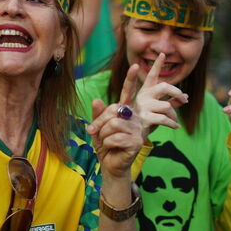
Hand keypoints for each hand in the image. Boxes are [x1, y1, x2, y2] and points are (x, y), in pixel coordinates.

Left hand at [86, 64, 144, 178]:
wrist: (110, 164)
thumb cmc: (105, 145)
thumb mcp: (97, 129)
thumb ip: (97, 114)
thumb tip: (96, 99)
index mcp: (124, 112)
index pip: (127, 93)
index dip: (131, 80)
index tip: (136, 66)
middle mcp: (133, 118)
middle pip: (113, 111)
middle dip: (98, 123)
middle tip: (93, 132)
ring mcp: (137, 129)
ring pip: (113, 124)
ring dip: (103, 135)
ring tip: (106, 142)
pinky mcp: (137, 141)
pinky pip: (116, 137)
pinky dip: (108, 144)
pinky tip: (112, 148)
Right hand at [134, 52, 188, 138]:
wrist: (132, 136)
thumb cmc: (146, 120)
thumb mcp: (158, 109)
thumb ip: (172, 101)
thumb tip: (185, 96)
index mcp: (145, 91)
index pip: (152, 75)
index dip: (157, 64)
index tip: (162, 54)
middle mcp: (143, 95)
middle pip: (164, 86)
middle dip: (176, 92)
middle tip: (184, 100)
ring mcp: (143, 106)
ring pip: (167, 106)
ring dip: (174, 115)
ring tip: (174, 121)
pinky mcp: (145, 117)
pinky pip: (165, 119)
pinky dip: (172, 124)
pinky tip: (175, 127)